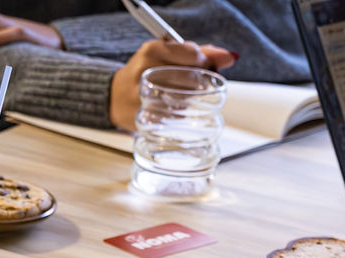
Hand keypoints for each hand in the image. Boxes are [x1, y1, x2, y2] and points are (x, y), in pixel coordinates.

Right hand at [109, 40, 235, 130]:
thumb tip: (229, 56)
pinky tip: (172, 110)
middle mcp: (145, 73)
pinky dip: (180, 115)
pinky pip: (175, 118)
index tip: (208, 67)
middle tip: (198, 85)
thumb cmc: (146, 73)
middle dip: (201, 83)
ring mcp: (143, 98)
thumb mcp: (167, 55)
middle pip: (191, 79)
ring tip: (182, 96)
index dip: (206, 61)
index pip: (190, 53)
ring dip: (191, 100)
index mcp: (151, 52)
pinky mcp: (144, 119)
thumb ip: (200, 54)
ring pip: (185, 100)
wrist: (114, 96)